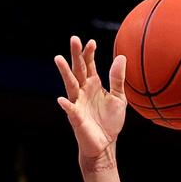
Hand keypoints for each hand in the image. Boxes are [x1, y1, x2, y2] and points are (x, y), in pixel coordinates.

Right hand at [54, 36, 126, 166]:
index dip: (89, 53)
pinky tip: (62, 99)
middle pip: (78, 70)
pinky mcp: (76, 118)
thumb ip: (117, 79)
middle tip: (74, 39)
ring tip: (59, 59)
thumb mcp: (119, 98)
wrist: (105, 143)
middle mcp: (83, 90)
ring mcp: (78, 103)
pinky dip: (66, 105)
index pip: (89, 65)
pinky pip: (70, 110)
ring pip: (70, 85)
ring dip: (65, 72)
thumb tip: (121, 57)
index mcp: (93, 84)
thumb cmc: (110, 120)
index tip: (91, 41)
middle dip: (76, 55)